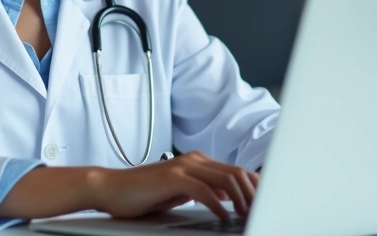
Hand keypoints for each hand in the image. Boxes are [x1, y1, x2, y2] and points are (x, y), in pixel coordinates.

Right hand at [89, 151, 259, 219]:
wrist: (111, 188)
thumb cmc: (143, 193)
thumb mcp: (181, 192)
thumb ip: (205, 190)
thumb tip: (230, 196)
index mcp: (199, 162)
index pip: (236, 171)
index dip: (254, 187)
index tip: (266, 203)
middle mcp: (194, 160)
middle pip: (236, 173)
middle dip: (253, 194)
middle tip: (261, 212)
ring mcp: (183, 167)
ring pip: (225, 179)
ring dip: (240, 199)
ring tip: (245, 216)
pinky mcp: (173, 177)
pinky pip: (204, 190)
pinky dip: (218, 205)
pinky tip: (223, 217)